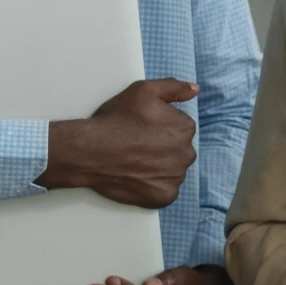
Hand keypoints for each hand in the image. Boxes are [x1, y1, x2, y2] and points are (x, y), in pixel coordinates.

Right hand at [42, 79, 198, 208]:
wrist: (90, 150)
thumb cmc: (116, 120)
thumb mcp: (144, 90)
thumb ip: (173, 88)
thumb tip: (195, 89)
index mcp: (185, 128)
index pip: (180, 128)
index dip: (160, 128)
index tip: (143, 129)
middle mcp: (187, 153)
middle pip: (178, 150)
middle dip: (163, 148)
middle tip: (138, 146)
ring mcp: (176, 177)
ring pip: (173, 171)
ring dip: (159, 167)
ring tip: (135, 162)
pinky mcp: (164, 196)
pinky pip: (165, 191)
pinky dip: (154, 186)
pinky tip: (137, 177)